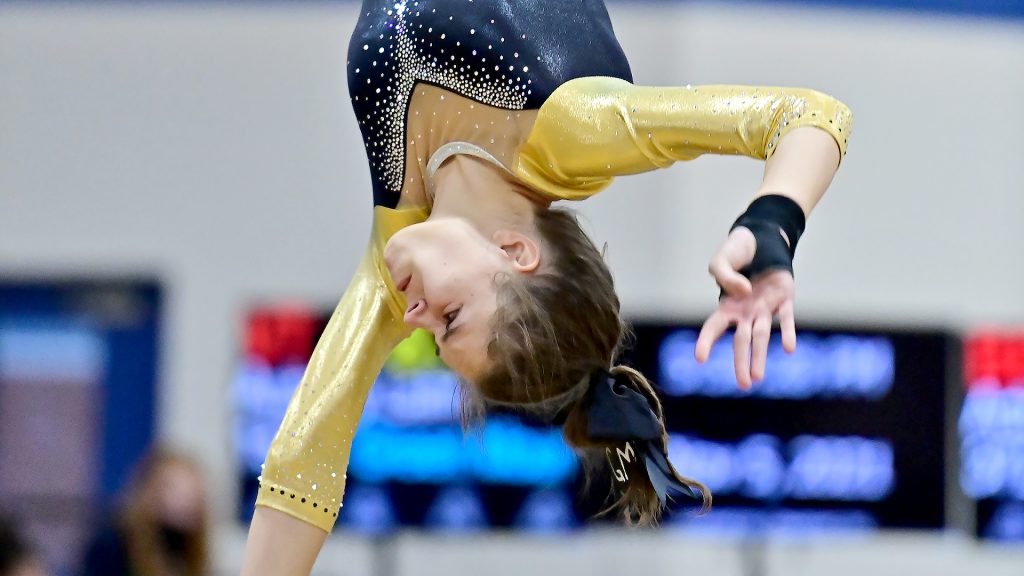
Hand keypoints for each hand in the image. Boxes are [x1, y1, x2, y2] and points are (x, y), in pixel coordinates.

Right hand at [695, 227, 796, 388]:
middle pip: (741, 341)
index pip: (713, 327)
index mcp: (726, 305)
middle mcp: (745, 312)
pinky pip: (786, 319)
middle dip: (741, 363)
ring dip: (760, 356)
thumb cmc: (736, 252)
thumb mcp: (720, 261)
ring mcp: (764, 308)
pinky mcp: (784, 300)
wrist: (761, 239)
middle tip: (744, 385)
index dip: (706, 341)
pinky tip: (788, 348)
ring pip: (761, 336)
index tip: (700, 358)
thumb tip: (744, 292)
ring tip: (758, 377)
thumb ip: (726, 277)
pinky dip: (787, 332)